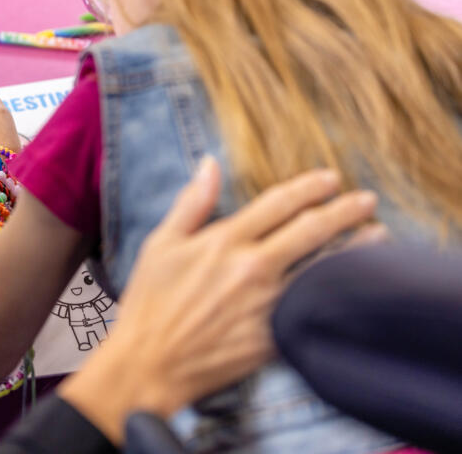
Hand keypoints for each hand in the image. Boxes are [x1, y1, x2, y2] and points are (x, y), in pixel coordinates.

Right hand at [59, 158, 378, 444]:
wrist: (150, 363)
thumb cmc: (149, 303)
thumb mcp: (161, 244)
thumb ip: (192, 202)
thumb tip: (209, 163)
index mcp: (224, 241)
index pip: (279, 203)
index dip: (309, 187)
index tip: (330, 179)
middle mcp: (252, 268)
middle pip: (312, 230)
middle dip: (344, 210)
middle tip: (366, 201)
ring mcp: (267, 304)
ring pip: (324, 268)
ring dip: (357, 248)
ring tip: (379, 234)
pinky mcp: (274, 336)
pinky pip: (316, 307)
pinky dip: (338, 291)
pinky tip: (353, 283)